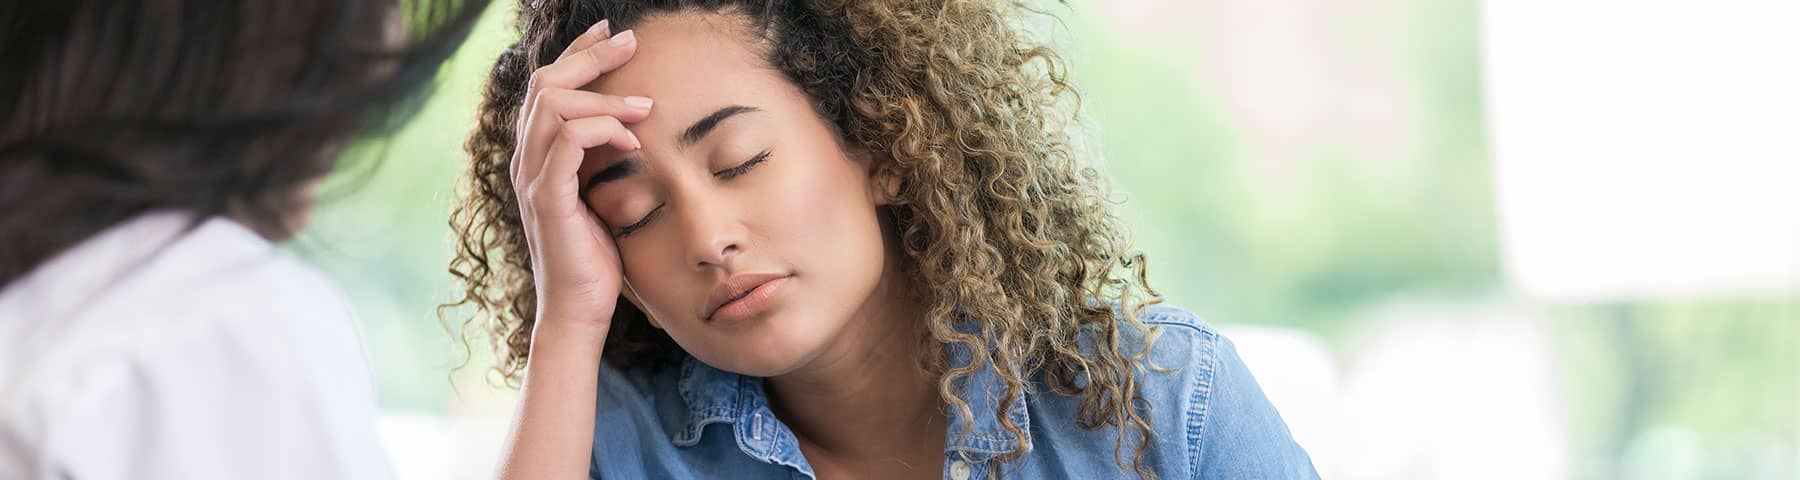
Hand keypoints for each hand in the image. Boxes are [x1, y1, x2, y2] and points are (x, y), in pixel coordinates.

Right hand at [510, 20, 647, 331]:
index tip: (609, 32)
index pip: (548, 87)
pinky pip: (568, 142)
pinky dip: (603, 131)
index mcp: (536, 155)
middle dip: (590, 56)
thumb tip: (632, 123)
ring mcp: (532, 178)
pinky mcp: (547, 198)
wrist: (579, 310)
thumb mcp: (602, 195)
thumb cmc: (597, 257)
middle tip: (630, 41)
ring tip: (644, 106)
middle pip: (546, 84)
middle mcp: (526, 160)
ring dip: (604, 96)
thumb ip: (603, 158)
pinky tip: (633, 140)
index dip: (576, 54)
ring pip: (553, 105)